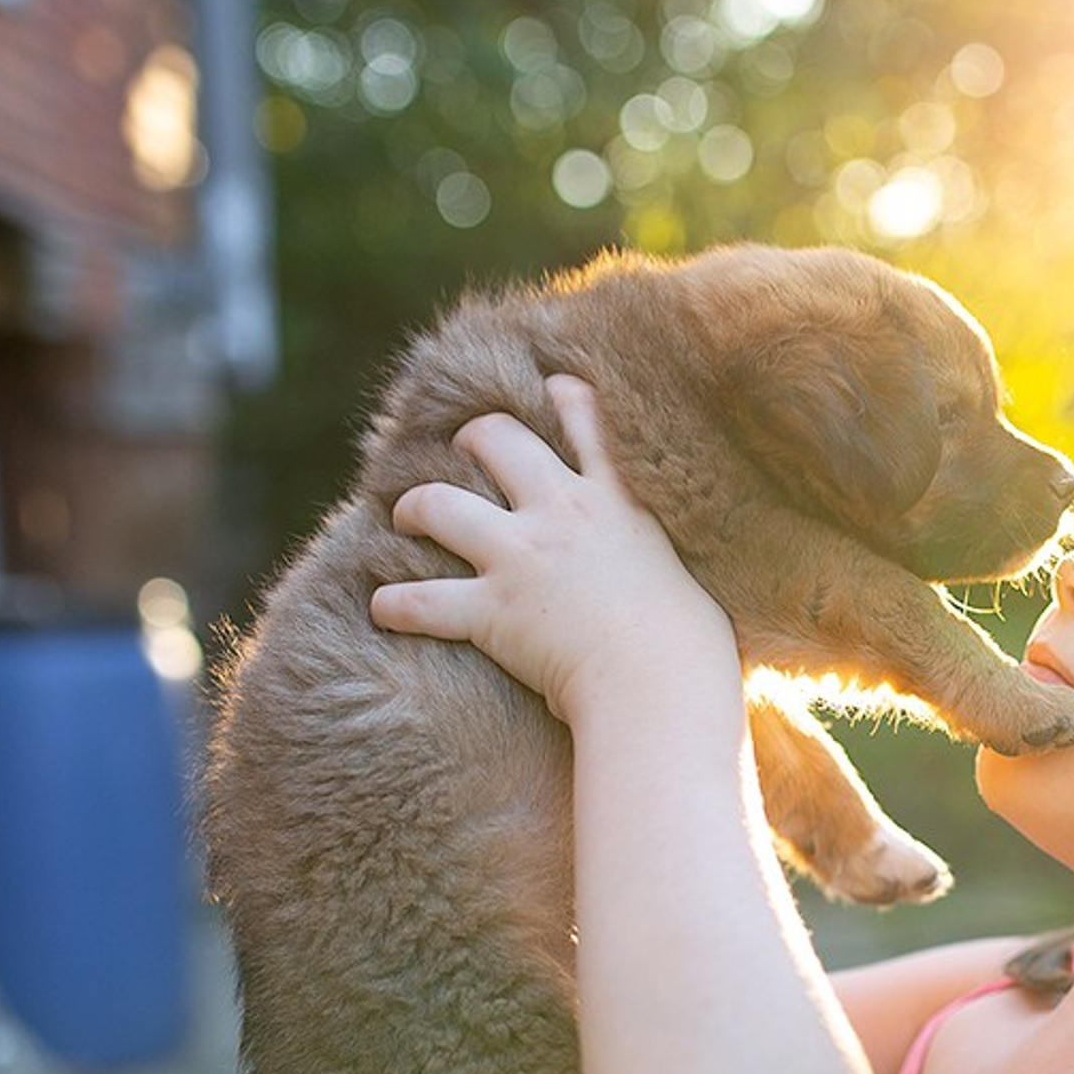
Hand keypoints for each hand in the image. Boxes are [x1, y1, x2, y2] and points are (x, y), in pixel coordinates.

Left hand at [370, 376, 738, 720]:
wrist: (661, 683)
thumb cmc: (692, 649)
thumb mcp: (692, 582)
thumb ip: (666, 567)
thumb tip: (672, 592)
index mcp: (619, 502)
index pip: (585, 419)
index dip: (563, 397)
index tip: (550, 390)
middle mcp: (562, 513)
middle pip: (496, 439)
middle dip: (472, 440)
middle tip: (462, 454)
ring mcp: (520, 557)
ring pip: (438, 503)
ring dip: (414, 507)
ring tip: (404, 517)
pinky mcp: (491, 610)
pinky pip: (422, 600)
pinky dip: (395, 605)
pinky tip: (382, 608)